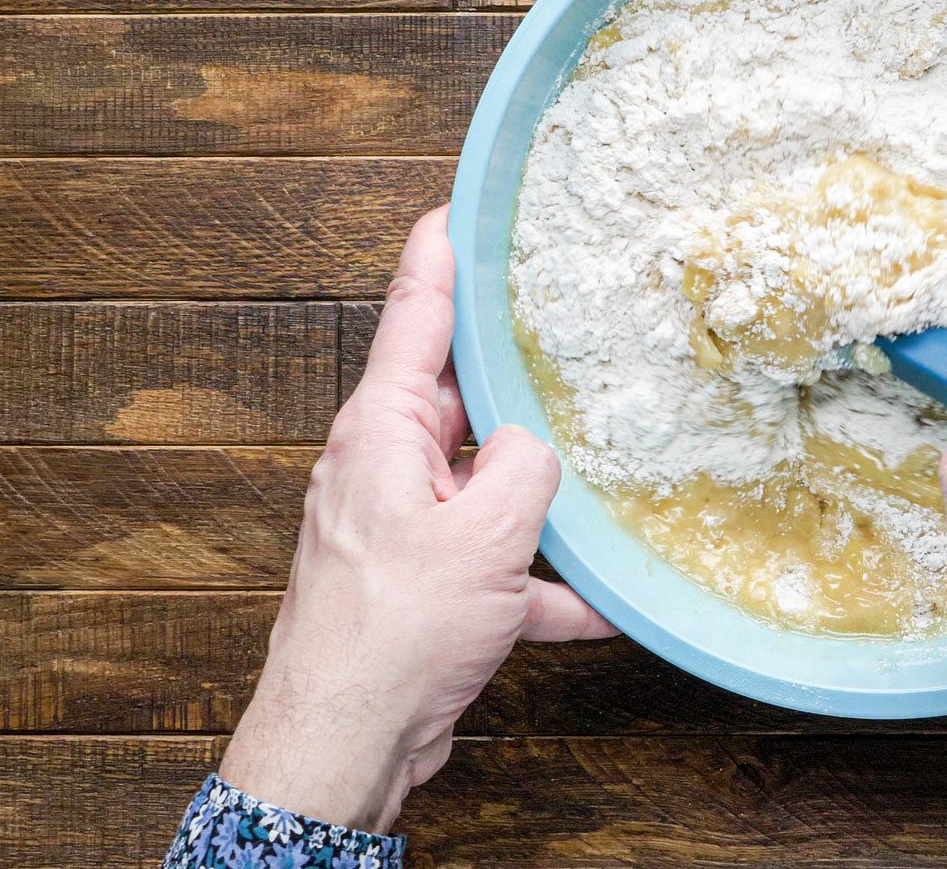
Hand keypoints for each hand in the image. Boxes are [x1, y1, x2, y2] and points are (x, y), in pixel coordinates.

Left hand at [221, 207, 615, 830]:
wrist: (346, 743)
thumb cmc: (395, 632)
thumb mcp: (486, 533)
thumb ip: (527, 466)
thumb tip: (537, 446)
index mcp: (383, 431)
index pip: (415, 316)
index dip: (441, 253)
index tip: (456, 203)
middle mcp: (386, 467)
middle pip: (461, 400)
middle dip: (517, 382)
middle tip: (565, 334)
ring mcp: (402, 527)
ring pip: (486, 486)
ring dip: (540, 502)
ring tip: (600, 489)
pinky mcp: (422, 585)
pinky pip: (493, 564)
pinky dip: (541, 582)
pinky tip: (599, 604)